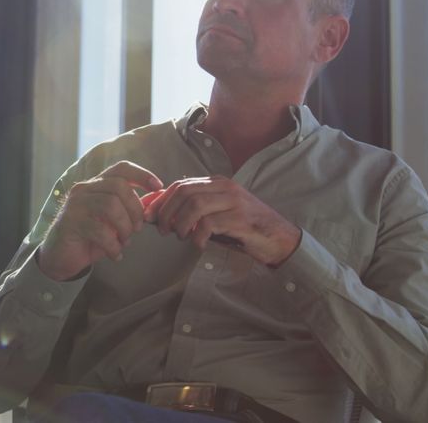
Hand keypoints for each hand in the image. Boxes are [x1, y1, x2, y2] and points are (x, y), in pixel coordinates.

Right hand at [38, 161, 163, 280]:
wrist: (60, 257)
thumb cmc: (91, 237)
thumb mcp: (114, 222)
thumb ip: (131, 209)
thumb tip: (156, 198)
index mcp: (96, 184)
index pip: (121, 168)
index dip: (142, 174)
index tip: (158, 187)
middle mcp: (84, 189)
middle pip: (118, 186)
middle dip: (135, 209)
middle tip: (138, 229)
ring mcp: (75, 205)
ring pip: (110, 205)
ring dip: (125, 227)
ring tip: (125, 241)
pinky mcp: (70, 223)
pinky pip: (100, 231)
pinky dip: (113, 246)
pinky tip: (116, 255)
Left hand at [142, 176, 300, 265]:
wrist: (279, 238)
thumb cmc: (244, 228)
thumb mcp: (218, 214)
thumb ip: (195, 211)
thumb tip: (162, 215)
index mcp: (218, 183)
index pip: (181, 185)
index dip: (161, 200)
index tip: (148, 215)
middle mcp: (225, 188)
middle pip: (184, 192)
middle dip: (167, 211)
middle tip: (162, 229)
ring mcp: (234, 202)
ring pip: (195, 205)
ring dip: (181, 223)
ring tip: (181, 237)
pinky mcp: (241, 219)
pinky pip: (210, 224)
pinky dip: (199, 236)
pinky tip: (198, 244)